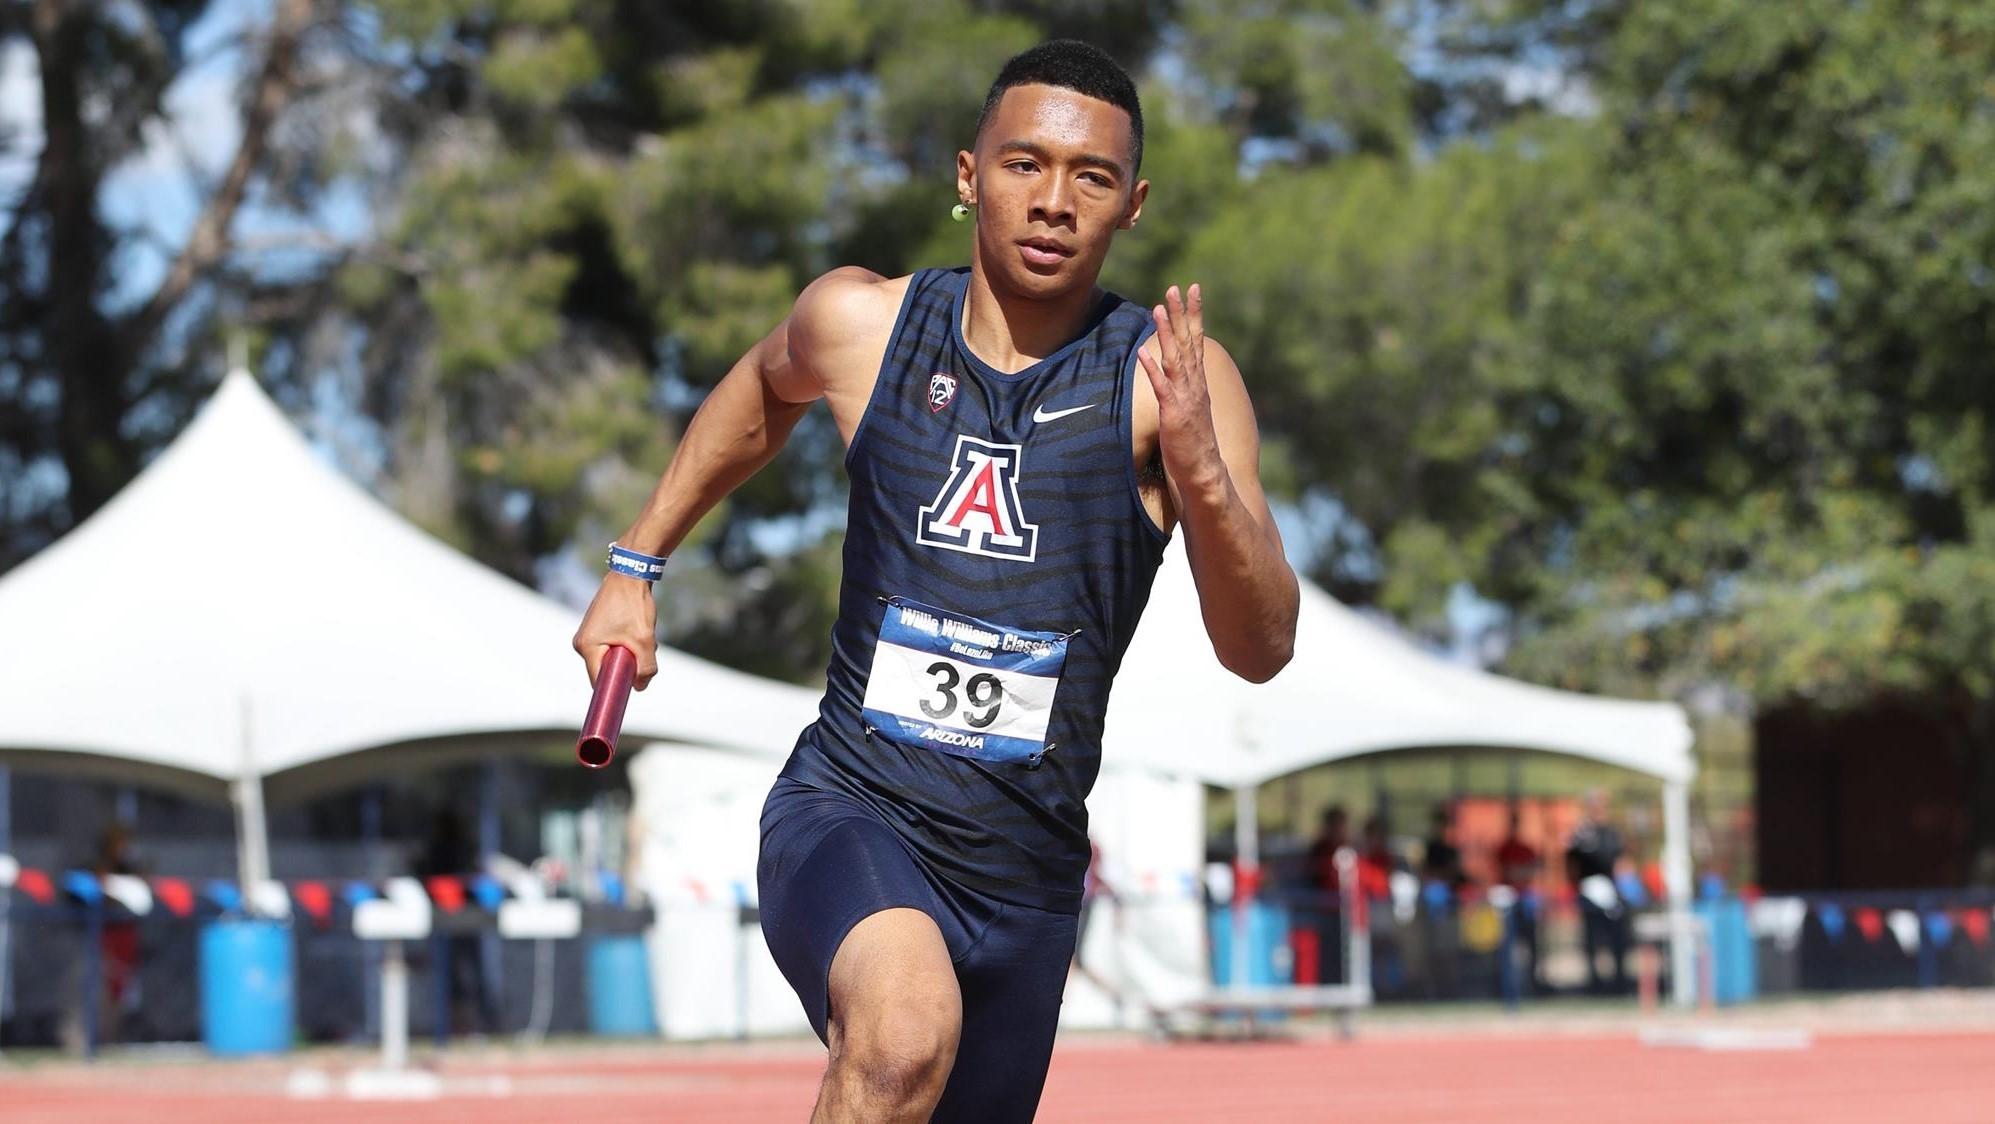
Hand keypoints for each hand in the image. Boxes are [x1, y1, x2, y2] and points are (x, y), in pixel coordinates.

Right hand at [572, 575, 660, 690]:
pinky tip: (636, 627)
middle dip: (627, 665)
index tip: (632, 685)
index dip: (615, 687)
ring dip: (630, 652)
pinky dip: (627, 642)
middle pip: (606, 669)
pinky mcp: (596, 628)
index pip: (599, 681)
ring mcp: (587, 634)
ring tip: (639, 633)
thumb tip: (639, 687)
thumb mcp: (644, 641)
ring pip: (612, 657)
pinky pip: (612, 646)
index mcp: (586, 647)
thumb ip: (645, 668)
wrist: (631, 574)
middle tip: (642, 648)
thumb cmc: (634, 606)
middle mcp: (581, 642)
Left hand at [1137, 283, 1223, 489]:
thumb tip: (1172, 371)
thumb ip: (1183, 388)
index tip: (1192, 290)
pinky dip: (1153, 368)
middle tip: (1176, 288)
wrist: (1205, 471)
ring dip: (1167, 332)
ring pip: (1175, 358)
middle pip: (1188, 342)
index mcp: (1198, 382)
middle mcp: (1195, 385)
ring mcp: (1185, 398)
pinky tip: (1143, 351)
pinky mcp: (1174, 414)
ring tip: (1159, 308)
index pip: (1197, 341)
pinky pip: (1162, 387)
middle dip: (1182, 314)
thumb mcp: (1189, 409)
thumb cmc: (1194, 443)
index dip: (1194, 315)